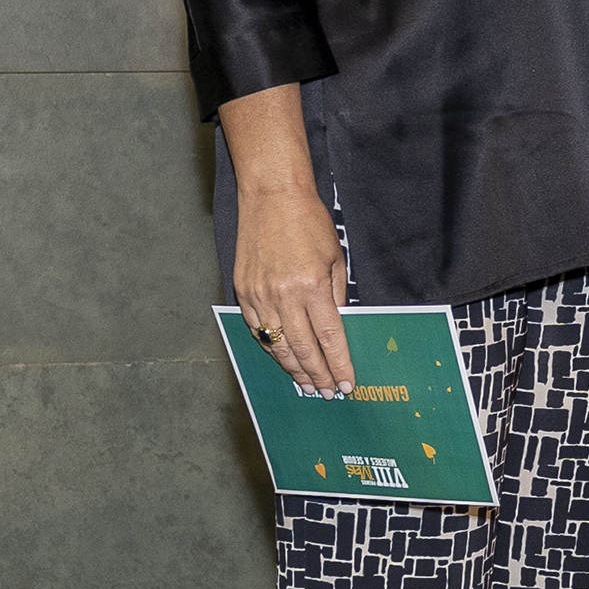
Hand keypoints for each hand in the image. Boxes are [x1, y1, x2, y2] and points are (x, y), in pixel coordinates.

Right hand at [234, 186, 352, 397]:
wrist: (271, 196)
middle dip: (317, 375)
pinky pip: (257, 330)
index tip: (346, 384)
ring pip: (277, 345)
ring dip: (293, 369)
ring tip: (305, 384)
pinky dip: (271, 347)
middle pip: (303, 349)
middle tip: (326, 392)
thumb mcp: (335, 258)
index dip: (338, 365)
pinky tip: (282, 357)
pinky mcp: (243, 291)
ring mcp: (259, 295)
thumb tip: (336, 329)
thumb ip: (336, 296)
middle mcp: (283, 295)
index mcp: (311, 287)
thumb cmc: (307, 221)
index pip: (329, 338)